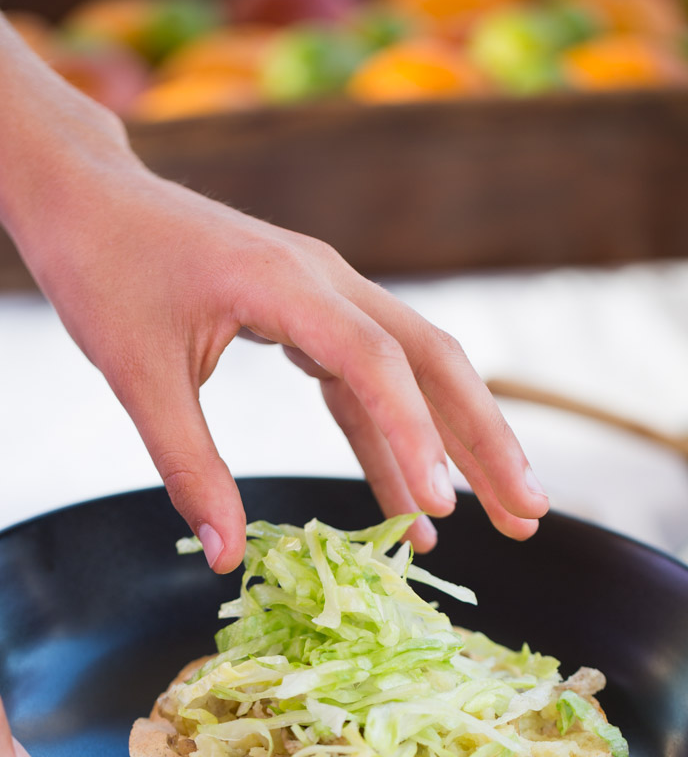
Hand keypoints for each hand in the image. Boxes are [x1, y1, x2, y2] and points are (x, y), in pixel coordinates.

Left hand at [0, 14, 546, 574]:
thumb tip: (226, 557)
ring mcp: (327, 295)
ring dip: (462, 441)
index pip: (376, 364)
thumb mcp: (136, 375)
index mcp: (286, 284)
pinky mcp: (314, 317)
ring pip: (419, 370)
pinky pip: (370, 384)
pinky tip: (413, 501)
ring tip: (503, 515)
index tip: (440, 510)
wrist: (90, 199)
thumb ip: (187, 466)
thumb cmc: (105, 271)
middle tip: (529, 510)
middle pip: (434, 360)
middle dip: (487, 439)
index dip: (414, 437)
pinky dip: (395, 441)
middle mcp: (327, 282)